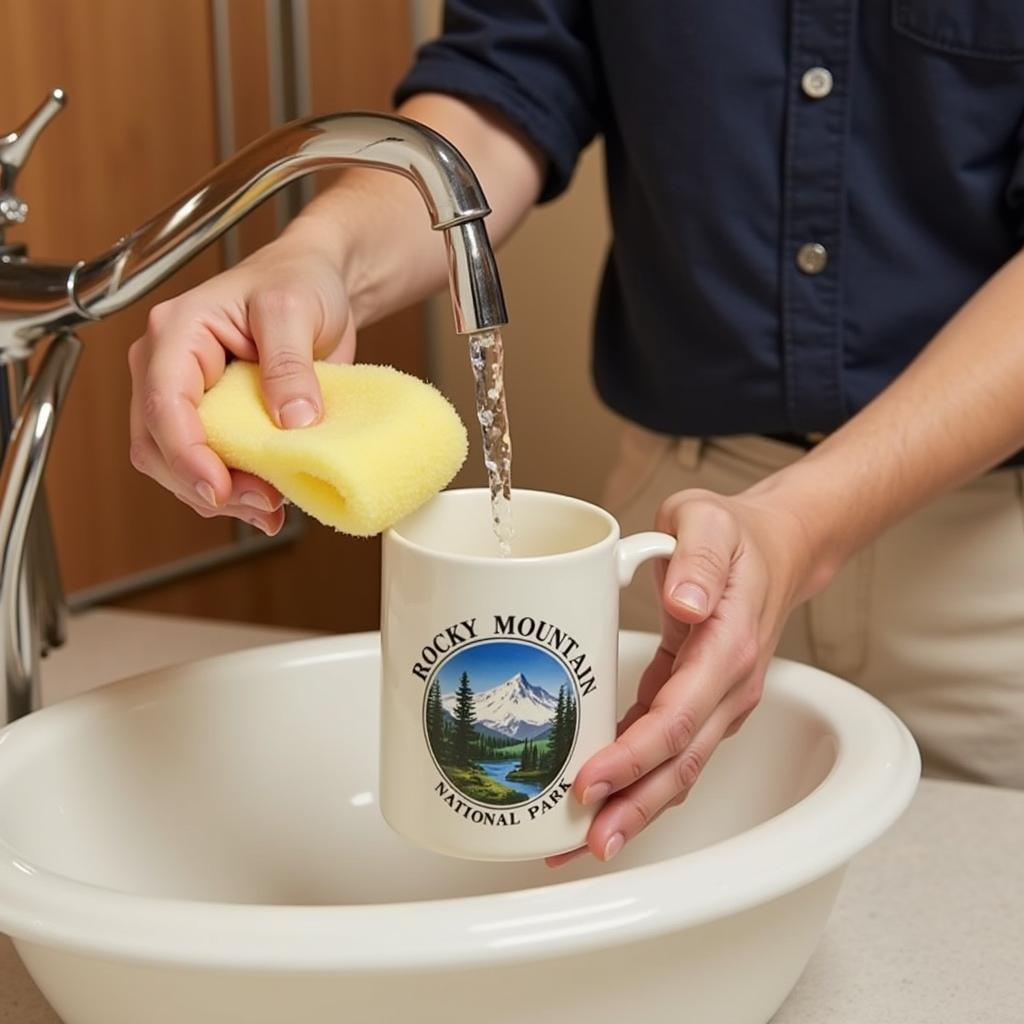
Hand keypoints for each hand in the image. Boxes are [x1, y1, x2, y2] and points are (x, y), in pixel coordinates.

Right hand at [127, 235, 354, 533]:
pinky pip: (208, 467)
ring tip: (271, 508)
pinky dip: (234, 493)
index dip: (186, 454)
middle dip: (205, 484)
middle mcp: (169, 368)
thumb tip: (293, 421)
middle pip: (159, 446)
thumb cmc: (298, 281)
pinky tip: (269, 504)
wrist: (319, 284)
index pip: (163, 403)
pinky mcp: (215, 422)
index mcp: (177, 333)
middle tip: (264, 504)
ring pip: (177, 466)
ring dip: (221, 497)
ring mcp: (189, 398)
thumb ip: (290, 364)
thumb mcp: (295, 311)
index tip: (218, 487)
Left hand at [549, 486, 820, 866]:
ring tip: (580, 843)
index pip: (679, 717)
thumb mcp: (708, 522)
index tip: (590, 781)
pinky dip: (634, 777)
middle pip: (680, 763)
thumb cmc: (734, 533)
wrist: (777, 547)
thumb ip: (697, 559)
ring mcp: (717, 701)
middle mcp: (729, 686)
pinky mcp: (697, 701)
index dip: (634, 756)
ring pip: (676, 768)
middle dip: (632, 807)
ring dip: (633, 807)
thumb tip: (687, 603)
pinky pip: (666, 748)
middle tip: (584, 843)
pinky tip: (599, 796)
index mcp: (729, 646)